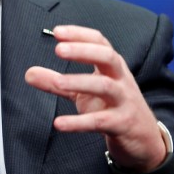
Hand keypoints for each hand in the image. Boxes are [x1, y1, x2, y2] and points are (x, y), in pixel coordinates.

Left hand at [25, 25, 165, 172]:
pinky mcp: (122, 124)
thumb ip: (56, 82)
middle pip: (108, 57)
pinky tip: (59, 123)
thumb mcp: (83, 93)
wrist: (144, 141)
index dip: (79, 35)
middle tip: (59, 50)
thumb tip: (29, 73)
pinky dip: (79, 122)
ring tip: (57, 83)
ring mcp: (124, 102)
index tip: (57, 32)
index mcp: (112, 67)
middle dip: (84, 51)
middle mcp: (120, 80)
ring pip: (105, 87)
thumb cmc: (112, 108)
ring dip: (80, 82)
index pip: (99, 42)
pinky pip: (100, 122)